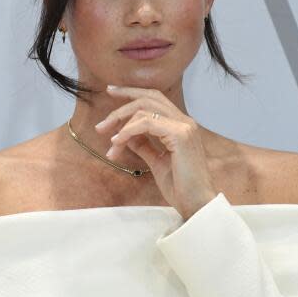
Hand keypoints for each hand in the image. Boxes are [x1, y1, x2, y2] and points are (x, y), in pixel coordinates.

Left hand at [95, 85, 217, 219]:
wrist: (196, 204)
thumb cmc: (181, 187)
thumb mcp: (157, 162)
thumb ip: (144, 145)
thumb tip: (126, 135)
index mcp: (181, 125)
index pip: (155, 99)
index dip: (132, 93)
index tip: (110, 92)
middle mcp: (185, 121)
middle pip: (148, 97)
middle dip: (121, 105)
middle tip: (101, 124)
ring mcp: (184, 126)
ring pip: (145, 108)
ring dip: (120, 123)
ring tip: (108, 141)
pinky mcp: (180, 135)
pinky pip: (146, 122)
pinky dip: (128, 130)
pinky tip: (117, 142)